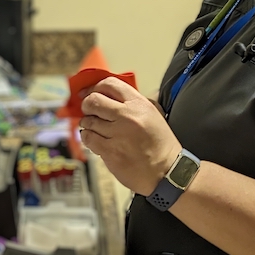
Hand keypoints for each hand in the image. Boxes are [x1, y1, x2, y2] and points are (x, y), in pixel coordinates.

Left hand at [78, 77, 182, 195]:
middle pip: (93, 101)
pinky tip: (96, 140)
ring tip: (96, 128)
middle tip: (90, 111)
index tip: (89, 92)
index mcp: (139, 104)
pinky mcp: (110, 151)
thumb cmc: (160, 144)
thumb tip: (109, 94)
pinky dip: (88, 138)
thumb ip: (132, 102)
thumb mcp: (153, 114)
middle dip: (87, 105)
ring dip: (88, 124)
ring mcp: (118, 134)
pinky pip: (88, 138)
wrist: (166, 171)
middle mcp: (127, 116)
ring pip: (88, 121)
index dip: (95, 87)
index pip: (109, 84)